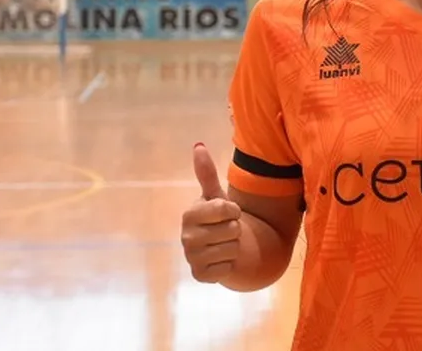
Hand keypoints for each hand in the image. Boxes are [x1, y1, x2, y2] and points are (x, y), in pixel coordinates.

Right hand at [181, 143, 241, 283]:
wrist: (219, 247)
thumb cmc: (218, 218)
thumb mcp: (215, 195)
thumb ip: (207, 173)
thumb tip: (198, 146)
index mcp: (189, 214)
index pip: (226, 208)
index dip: (235, 210)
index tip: (229, 211)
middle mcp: (186, 237)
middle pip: (232, 229)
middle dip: (236, 229)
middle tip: (226, 230)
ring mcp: (192, 258)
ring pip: (233, 249)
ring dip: (235, 247)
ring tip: (224, 243)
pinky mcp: (200, 276)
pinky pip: (228, 268)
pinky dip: (230, 264)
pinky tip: (222, 259)